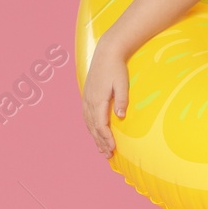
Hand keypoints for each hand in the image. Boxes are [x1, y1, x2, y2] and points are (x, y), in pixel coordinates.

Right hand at [81, 39, 129, 157]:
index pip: (101, 125)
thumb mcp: (121, 83)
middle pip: (94, 128)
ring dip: (95, 137)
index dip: (106, 139)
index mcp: (98, 100)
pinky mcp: (86, 96)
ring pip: (88, 124)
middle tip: (108, 155)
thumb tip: (121, 115)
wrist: (106, 53)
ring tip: (101, 149)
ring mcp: (86, 99)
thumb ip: (121, 99)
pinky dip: (90, 127)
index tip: (113, 149)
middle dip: (101, 142)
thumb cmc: (116, 68)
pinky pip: (86, 117)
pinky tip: (94, 133)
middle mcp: (89, 102)